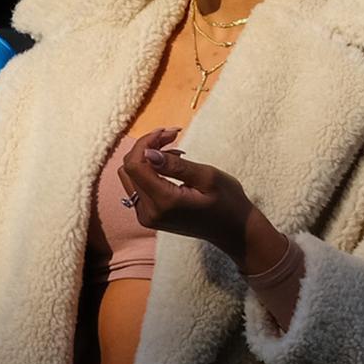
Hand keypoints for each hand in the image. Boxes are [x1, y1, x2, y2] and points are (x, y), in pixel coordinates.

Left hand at [115, 127, 286, 272]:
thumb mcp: (207, 178)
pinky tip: (168, 165)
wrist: (233, 231)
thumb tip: (147, 153)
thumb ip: (175, 165)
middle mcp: (148, 213)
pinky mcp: (148, 216)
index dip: (145, 143)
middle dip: (146, 147)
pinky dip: (148, 171)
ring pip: (130, 176)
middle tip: (172, 136)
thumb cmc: (228, 203)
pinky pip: (137, 187)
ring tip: (174, 150)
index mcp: (163, 202)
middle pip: (129, 169)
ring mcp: (146, 217)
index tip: (167, 132)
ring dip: (146, 158)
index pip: (135, 165)